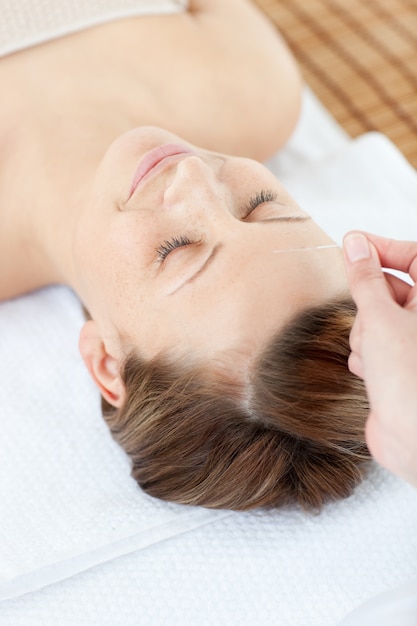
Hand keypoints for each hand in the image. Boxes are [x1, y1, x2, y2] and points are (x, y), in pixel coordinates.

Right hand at [343, 231, 416, 486]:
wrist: (414, 442)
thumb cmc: (412, 381)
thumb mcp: (381, 318)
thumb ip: (365, 278)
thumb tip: (355, 243)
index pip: (414, 257)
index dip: (382, 247)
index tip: (352, 244)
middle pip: (390, 289)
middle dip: (370, 303)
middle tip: (365, 315)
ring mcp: (414, 344)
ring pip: (375, 319)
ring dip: (364, 333)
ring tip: (372, 356)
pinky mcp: (398, 366)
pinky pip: (371, 344)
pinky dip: (365, 354)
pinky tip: (370, 373)